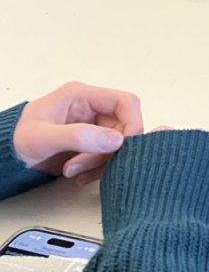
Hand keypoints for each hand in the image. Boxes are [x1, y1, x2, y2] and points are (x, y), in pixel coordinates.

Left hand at [13, 82, 144, 184]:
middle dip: (108, 151)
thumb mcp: (43, 138)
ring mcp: (93, 126)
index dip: (133, 124)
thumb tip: (117, 141)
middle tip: (85, 167)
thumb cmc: (17, 140)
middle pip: (123, 127)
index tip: (124, 147)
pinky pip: (107, 156)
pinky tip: (79, 175)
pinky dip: (97, 169)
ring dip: (101, 163)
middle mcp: (93, 108)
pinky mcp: (91, 143)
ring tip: (73, 172)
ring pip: (117, 145)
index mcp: (83, 96)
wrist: (4, 157)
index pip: (126, 102)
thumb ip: (78, 137)